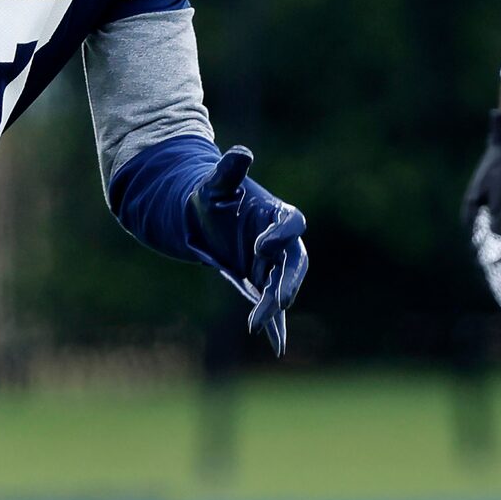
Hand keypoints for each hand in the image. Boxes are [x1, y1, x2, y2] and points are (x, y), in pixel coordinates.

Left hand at [187, 146, 308, 356]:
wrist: (204, 218)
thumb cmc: (212, 196)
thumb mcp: (215, 183)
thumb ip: (229, 171)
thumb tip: (240, 153)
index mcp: (278, 213)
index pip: (293, 223)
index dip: (281, 234)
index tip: (260, 245)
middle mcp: (282, 241)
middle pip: (296, 262)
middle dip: (289, 281)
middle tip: (279, 298)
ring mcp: (274, 264)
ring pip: (281, 286)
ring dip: (273, 305)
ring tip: (256, 323)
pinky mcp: (262, 282)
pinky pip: (273, 305)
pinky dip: (276, 325)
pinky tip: (276, 347)